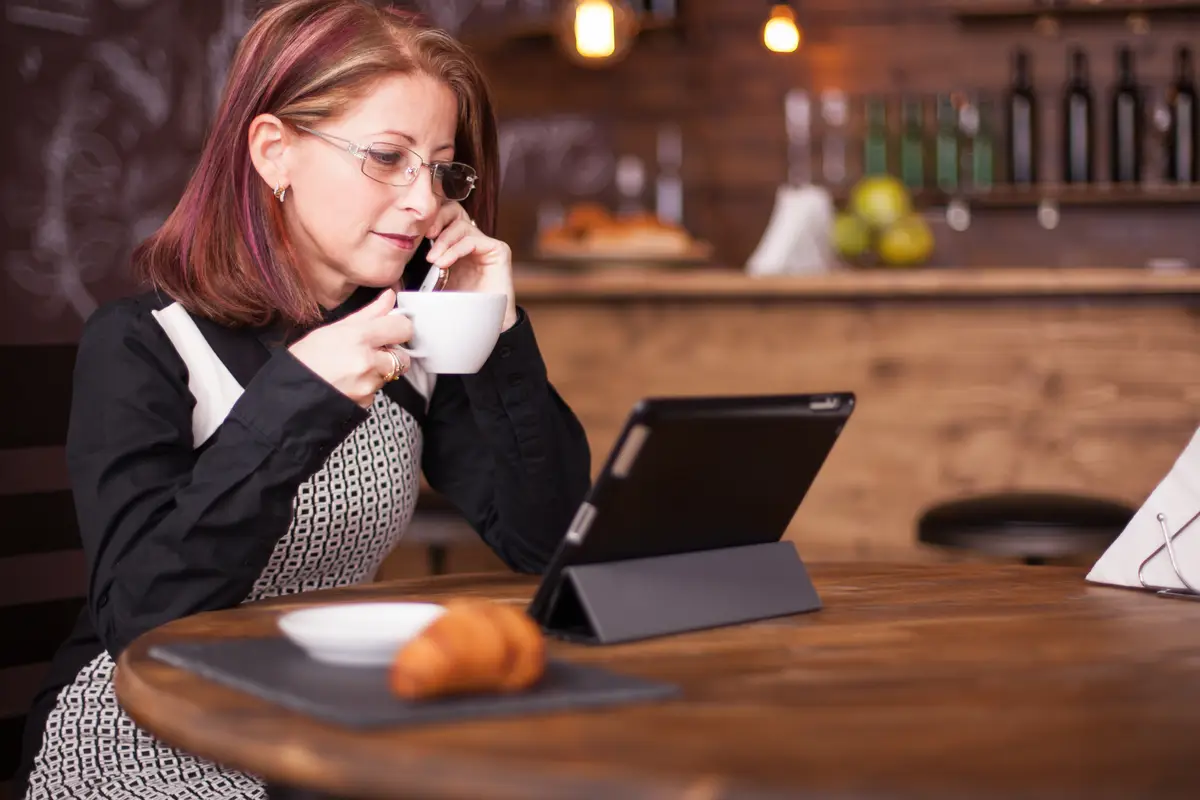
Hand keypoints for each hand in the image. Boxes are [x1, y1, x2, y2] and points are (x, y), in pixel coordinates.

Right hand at [288, 289, 413, 407]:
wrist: (290, 395)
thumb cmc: (306, 360)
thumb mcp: (333, 329)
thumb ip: (368, 314)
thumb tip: (389, 297)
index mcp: (359, 337)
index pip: (403, 327)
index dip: (399, 328)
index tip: (391, 329)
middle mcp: (368, 361)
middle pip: (403, 356)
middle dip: (391, 354)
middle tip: (371, 351)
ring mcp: (368, 384)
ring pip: (390, 375)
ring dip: (378, 370)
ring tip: (353, 367)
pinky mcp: (367, 402)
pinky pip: (377, 391)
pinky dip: (367, 386)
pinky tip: (349, 382)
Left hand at [426, 202, 518, 329]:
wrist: (481, 327)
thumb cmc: (457, 309)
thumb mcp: (430, 287)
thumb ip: (415, 273)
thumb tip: (391, 267)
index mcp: (454, 244)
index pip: (441, 217)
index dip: (429, 219)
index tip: (414, 233)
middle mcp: (470, 240)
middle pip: (453, 210)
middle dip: (437, 219)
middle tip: (425, 235)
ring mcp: (484, 244)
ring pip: (461, 225)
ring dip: (443, 241)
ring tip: (433, 260)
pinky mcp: (498, 250)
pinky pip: (472, 240)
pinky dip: (455, 249)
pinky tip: (443, 263)